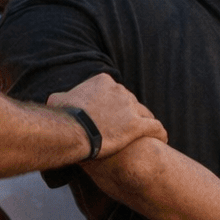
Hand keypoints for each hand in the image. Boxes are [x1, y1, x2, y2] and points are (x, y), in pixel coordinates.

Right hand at [49, 74, 165, 155]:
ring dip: (145, 123)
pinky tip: (163, 139)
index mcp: (103, 81)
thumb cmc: (63, 116)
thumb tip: (57, 98)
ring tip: (148, 134)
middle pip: (131, 102)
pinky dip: (160, 133)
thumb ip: (63, 97)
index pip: (115, 91)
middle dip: (130, 114)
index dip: (116, 104)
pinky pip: (156, 128)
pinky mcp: (137, 125)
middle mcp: (120, 90)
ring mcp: (130, 107)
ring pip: (145, 114)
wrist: (73, 131)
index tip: (113, 115)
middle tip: (126, 128)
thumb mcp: (58, 99)